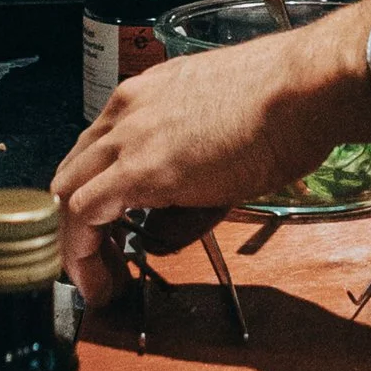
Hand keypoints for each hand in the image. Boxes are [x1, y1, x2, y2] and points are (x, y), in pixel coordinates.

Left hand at [51, 0, 370, 303]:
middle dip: (76, 225)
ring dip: (75, 243)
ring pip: (67, 193)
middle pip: (71, 173)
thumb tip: (161, 235)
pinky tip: (102, 282)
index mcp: (145, 96)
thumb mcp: (220, 136)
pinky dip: (82, 252)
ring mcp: (128, 136)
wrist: (303, 88)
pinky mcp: (139, 169)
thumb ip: (184, 184)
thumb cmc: (285, 104)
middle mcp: (125, 110)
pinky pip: (84, 213)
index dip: (93, 197)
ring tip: (98, 282)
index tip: (109, 234)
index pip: (95, 151)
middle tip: (100, 263)